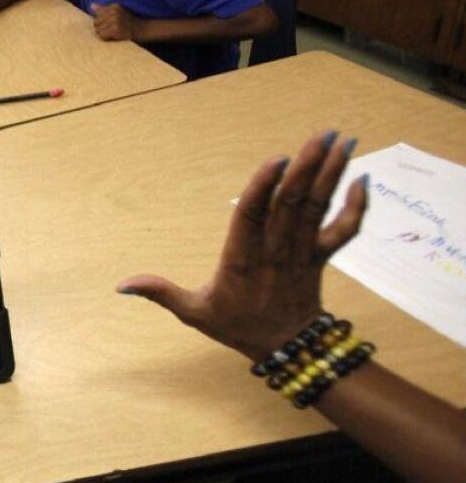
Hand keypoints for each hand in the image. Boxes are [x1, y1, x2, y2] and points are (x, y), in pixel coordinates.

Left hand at [90, 2, 139, 40]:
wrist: (141, 30)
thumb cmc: (127, 23)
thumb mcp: (117, 13)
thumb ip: (103, 10)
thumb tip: (91, 5)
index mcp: (114, 6)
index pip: (97, 17)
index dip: (102, 24)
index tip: (111, 26)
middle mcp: (114, 11)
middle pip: (96, 23)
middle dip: (101, 29)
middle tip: (112, 31)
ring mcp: (115, 20)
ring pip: (98, 31)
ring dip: (104, 35)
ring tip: (113, 34)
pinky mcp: (116, 29)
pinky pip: (102, 36)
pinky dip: (106, 38)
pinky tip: (114, 37)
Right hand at [117, 132, 367, 359]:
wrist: (287, 348)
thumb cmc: (237, 325)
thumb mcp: (193, 312)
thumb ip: (160, 292)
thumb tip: (121, 285)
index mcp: (242, 259)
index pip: (252, 217)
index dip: (265, 187)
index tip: (278, 159)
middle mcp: (275, 251)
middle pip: (292, 204)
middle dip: (309, 168)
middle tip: (322, 134)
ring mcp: (301, 252)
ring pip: (318, 208)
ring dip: (332, 173)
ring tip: (343, 140)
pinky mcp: (320, 255)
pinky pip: (343, 230)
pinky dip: (356, 206)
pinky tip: (362, 179)